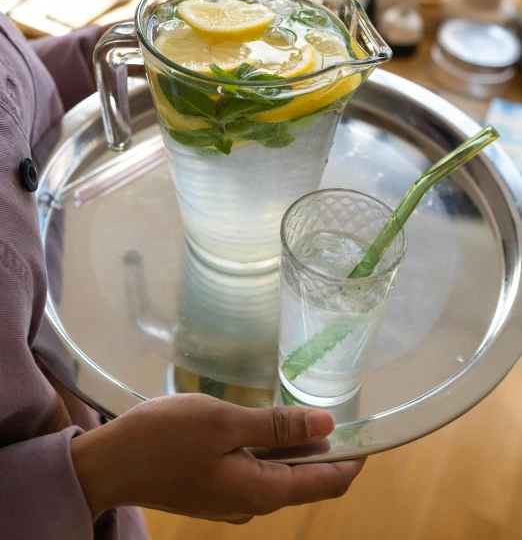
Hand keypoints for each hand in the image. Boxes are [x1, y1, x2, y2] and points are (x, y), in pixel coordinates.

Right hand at [71, 394, 363, 523]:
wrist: (111, 462)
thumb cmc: (166, 437)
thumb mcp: (227, 423)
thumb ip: (279, 427)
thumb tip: (329, 424)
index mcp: (262, 491)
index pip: (327, 483)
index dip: (354, 458)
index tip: (371, 430)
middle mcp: (253, 504)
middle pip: (307, 479)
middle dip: (328, 448)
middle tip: (339, 407)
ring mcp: (233, 499)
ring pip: (281, 474)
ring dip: (298, 447)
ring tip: (306, 410)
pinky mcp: (216, 488)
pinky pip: (257, 471)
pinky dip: (272, 449)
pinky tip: (266, 424)